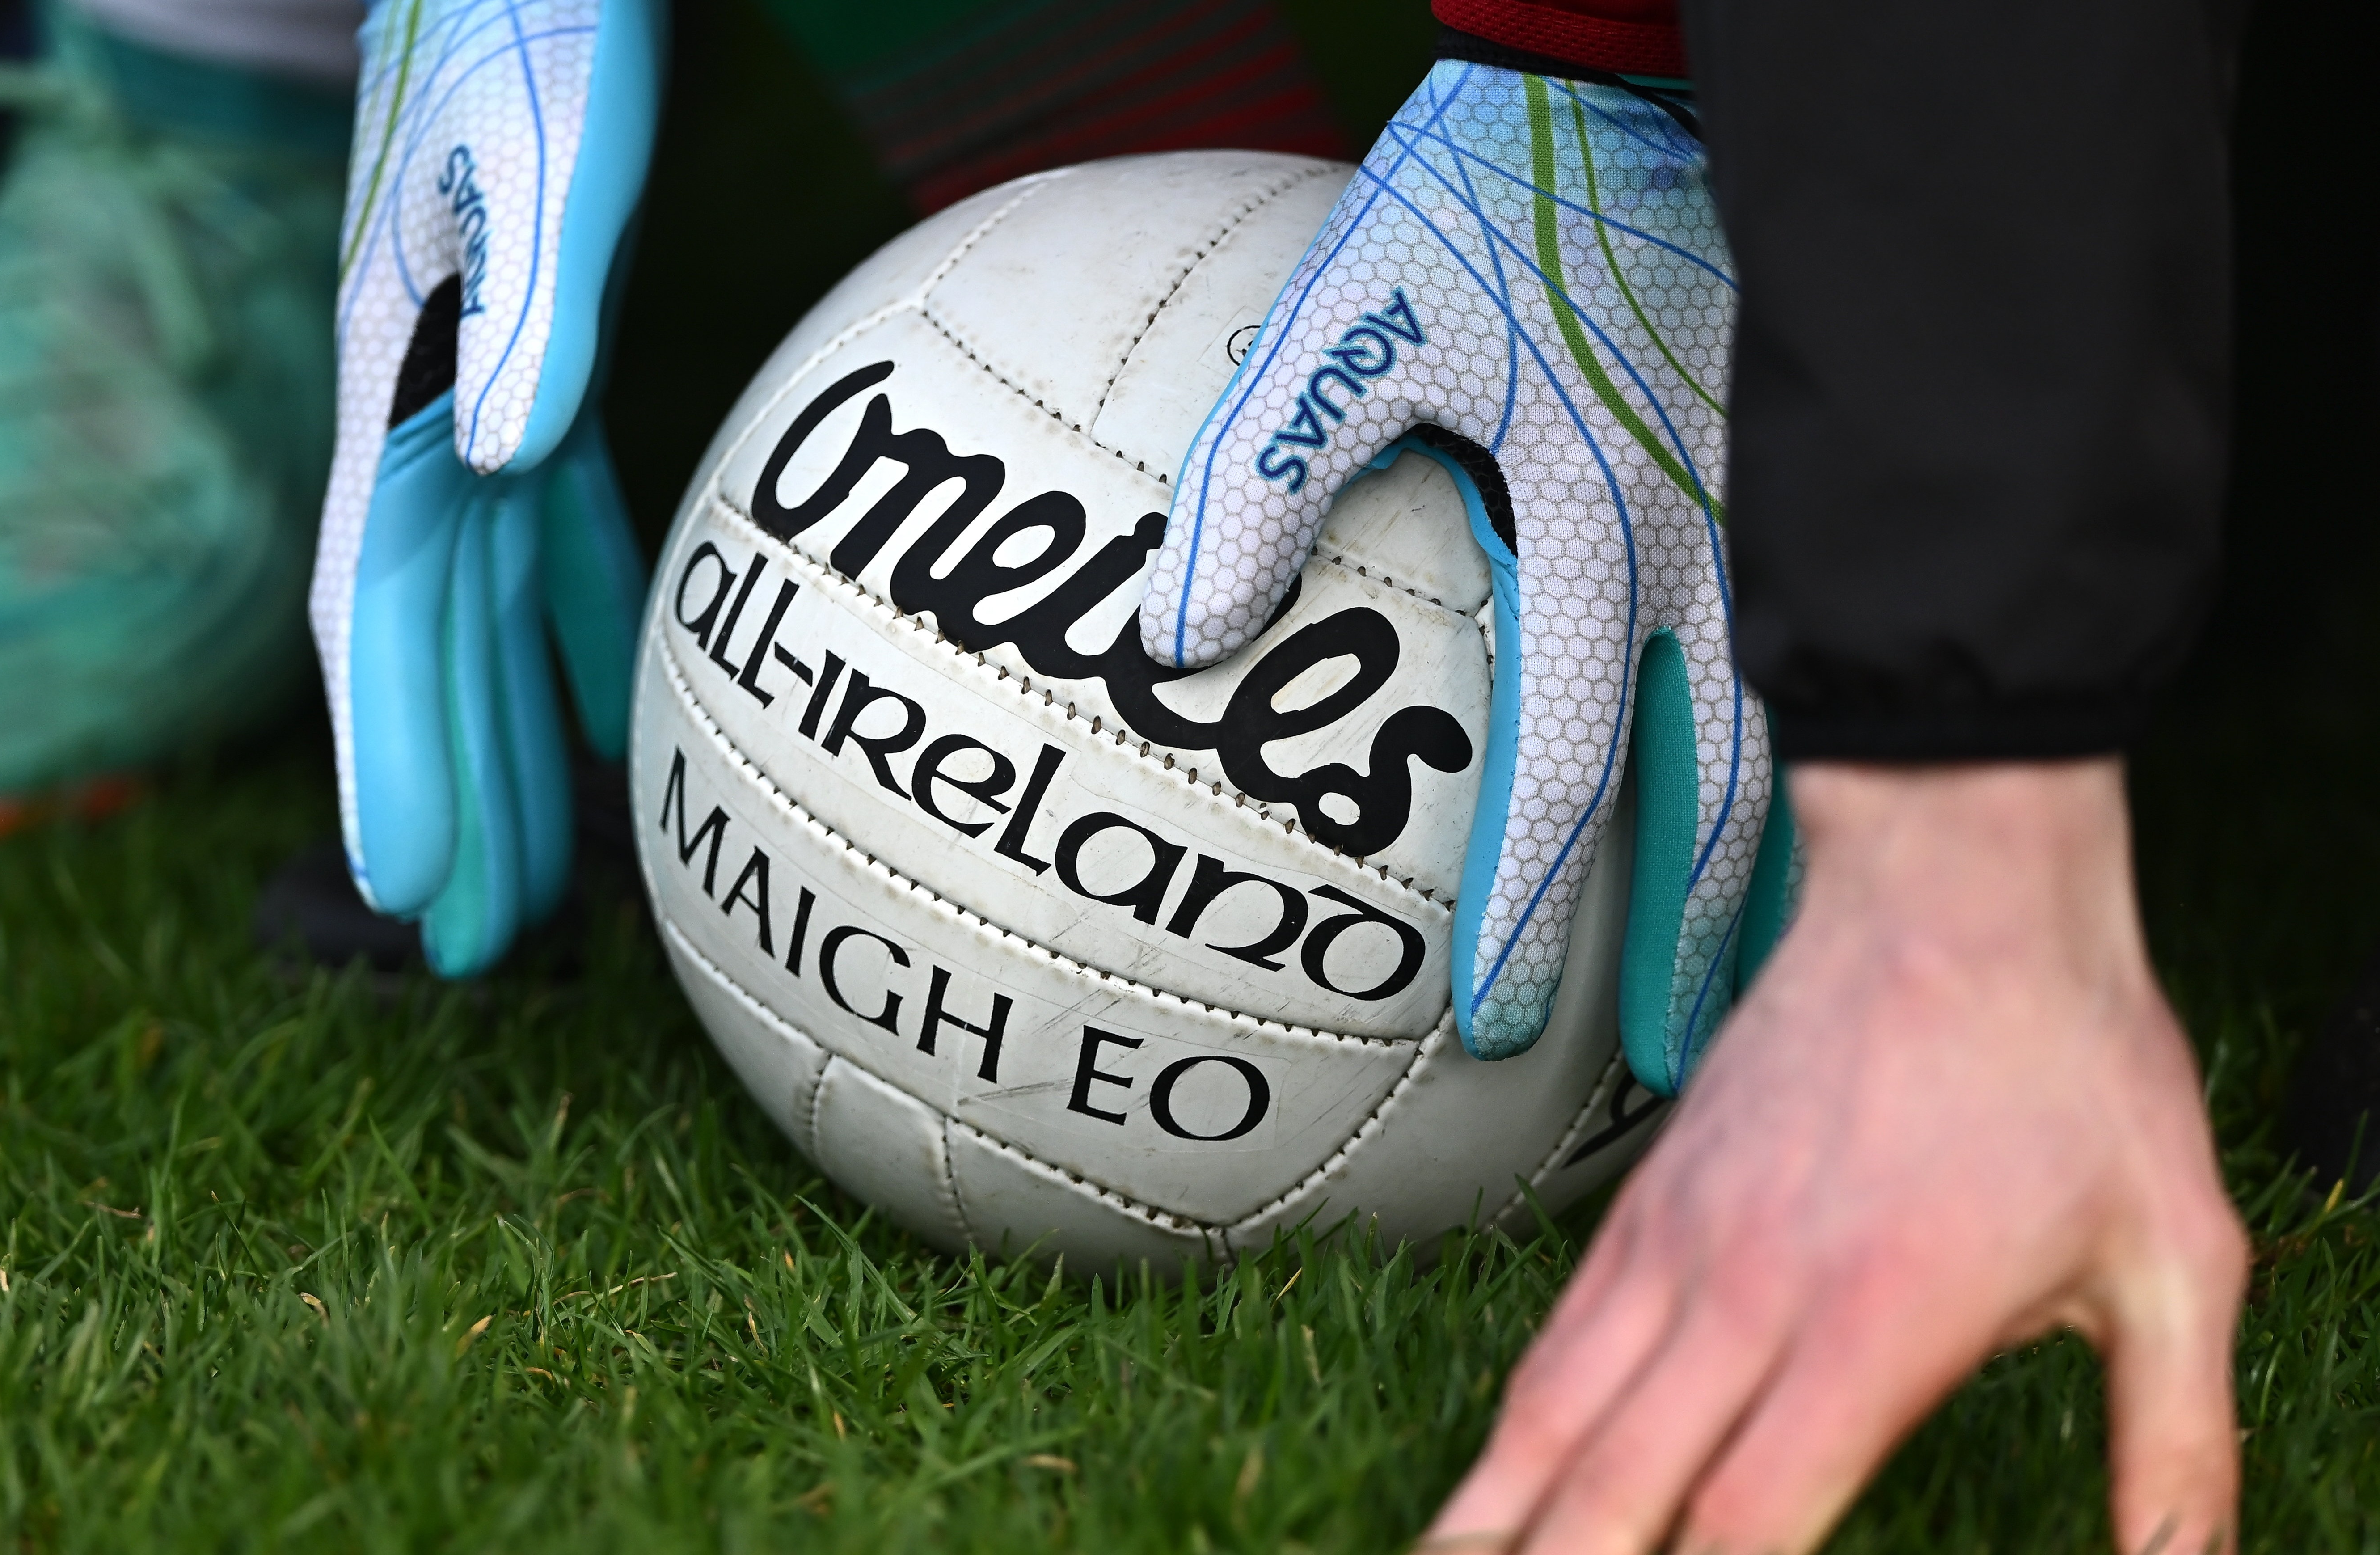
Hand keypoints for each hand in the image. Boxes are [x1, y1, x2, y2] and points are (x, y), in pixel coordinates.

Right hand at [309, 0, 662, 974]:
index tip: (405, 885)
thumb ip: (530, 300)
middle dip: (442, 789)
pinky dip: (571, 625)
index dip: (391, 748)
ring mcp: (479, 391)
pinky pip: (557, 531)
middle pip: (427, 636)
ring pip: (486, 604)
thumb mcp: (539, 143)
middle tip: (464, 948)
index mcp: (397, 373)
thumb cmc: (532, 8)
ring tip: (525, 878)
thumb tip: (512, 456)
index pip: (382, 601)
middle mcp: (424, 405)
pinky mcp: (544, 362)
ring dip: (502, 736)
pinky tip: (600, 708)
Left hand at [1135, 58, 1775, 1091]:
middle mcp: (1707, 551)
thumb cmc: (1483, 197)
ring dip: (1771, 877)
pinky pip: (1797, 656)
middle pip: (1725, 796)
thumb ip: (1263, 474)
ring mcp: (1764, 527)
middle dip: (1703, 945)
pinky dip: (1794, 761)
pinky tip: (1778, 824)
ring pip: (1793, 748)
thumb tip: (1174, 636)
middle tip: (1675, 1071)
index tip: (1494, 1022)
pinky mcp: (1778, 494)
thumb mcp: (1347, 314)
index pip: (1566, 762)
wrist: (1630, 93)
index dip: (1532, 905)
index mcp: (1600, 525)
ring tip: (1751, 989)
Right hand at [1425, 761, 2247, 1552]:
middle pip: (1612, 1485)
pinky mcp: (1649, 1205)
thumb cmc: (2070, 1064)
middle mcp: (1749, 1293)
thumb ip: (2177, 1449)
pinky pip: (1556, 1343)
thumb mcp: (2175, 1262)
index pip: (1749, 1519)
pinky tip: (1489, 1485)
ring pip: (1551, 1415)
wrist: (1953, 888)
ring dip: (1494, 1518)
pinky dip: (1509, 1431)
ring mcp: (1679, 1243)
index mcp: (1876, 1324)